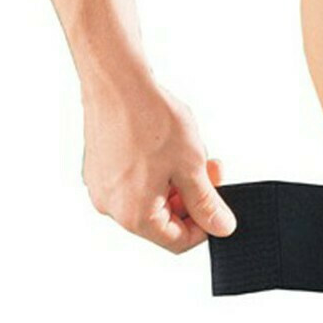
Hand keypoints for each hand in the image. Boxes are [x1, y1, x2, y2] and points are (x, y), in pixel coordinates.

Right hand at [80, 70, 236, 251]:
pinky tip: (171, 149)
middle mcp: (111, 206)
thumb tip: (221, 227)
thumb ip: (207, 203)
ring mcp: (103, 186)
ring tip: (193, 155)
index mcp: (133, 215)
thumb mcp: (191, 167)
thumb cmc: (149, 118)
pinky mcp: (100, 168)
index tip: (220, 207)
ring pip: (152, 199)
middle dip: (193, 199)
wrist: (117, 80)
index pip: (177, 242)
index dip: (205, 227)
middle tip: (212, 172)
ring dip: (179, 184)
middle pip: (164, 221)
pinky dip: (159, 172)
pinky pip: (137, 182)